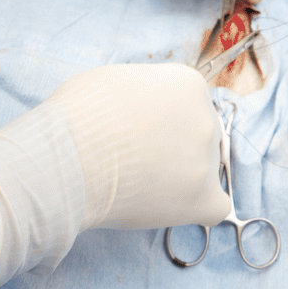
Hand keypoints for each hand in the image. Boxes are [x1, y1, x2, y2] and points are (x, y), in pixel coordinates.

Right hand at [0, 64, 227, 288]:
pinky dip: (196, 208)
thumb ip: (145, 92)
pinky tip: (170, 206)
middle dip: (175, 145)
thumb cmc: (81, 114)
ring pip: (205, 169)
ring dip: (181, 176)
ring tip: (142, 184)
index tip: (143, 132)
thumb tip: (145, 108)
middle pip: (200, 133)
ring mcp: (206, 158)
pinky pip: (216, 206)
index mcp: (187, 83)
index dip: (164, 120)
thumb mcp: (117, 80)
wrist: (71, 156)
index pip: (189, 103)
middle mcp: (205, 116)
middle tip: (141, 158)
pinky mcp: (203, 198)